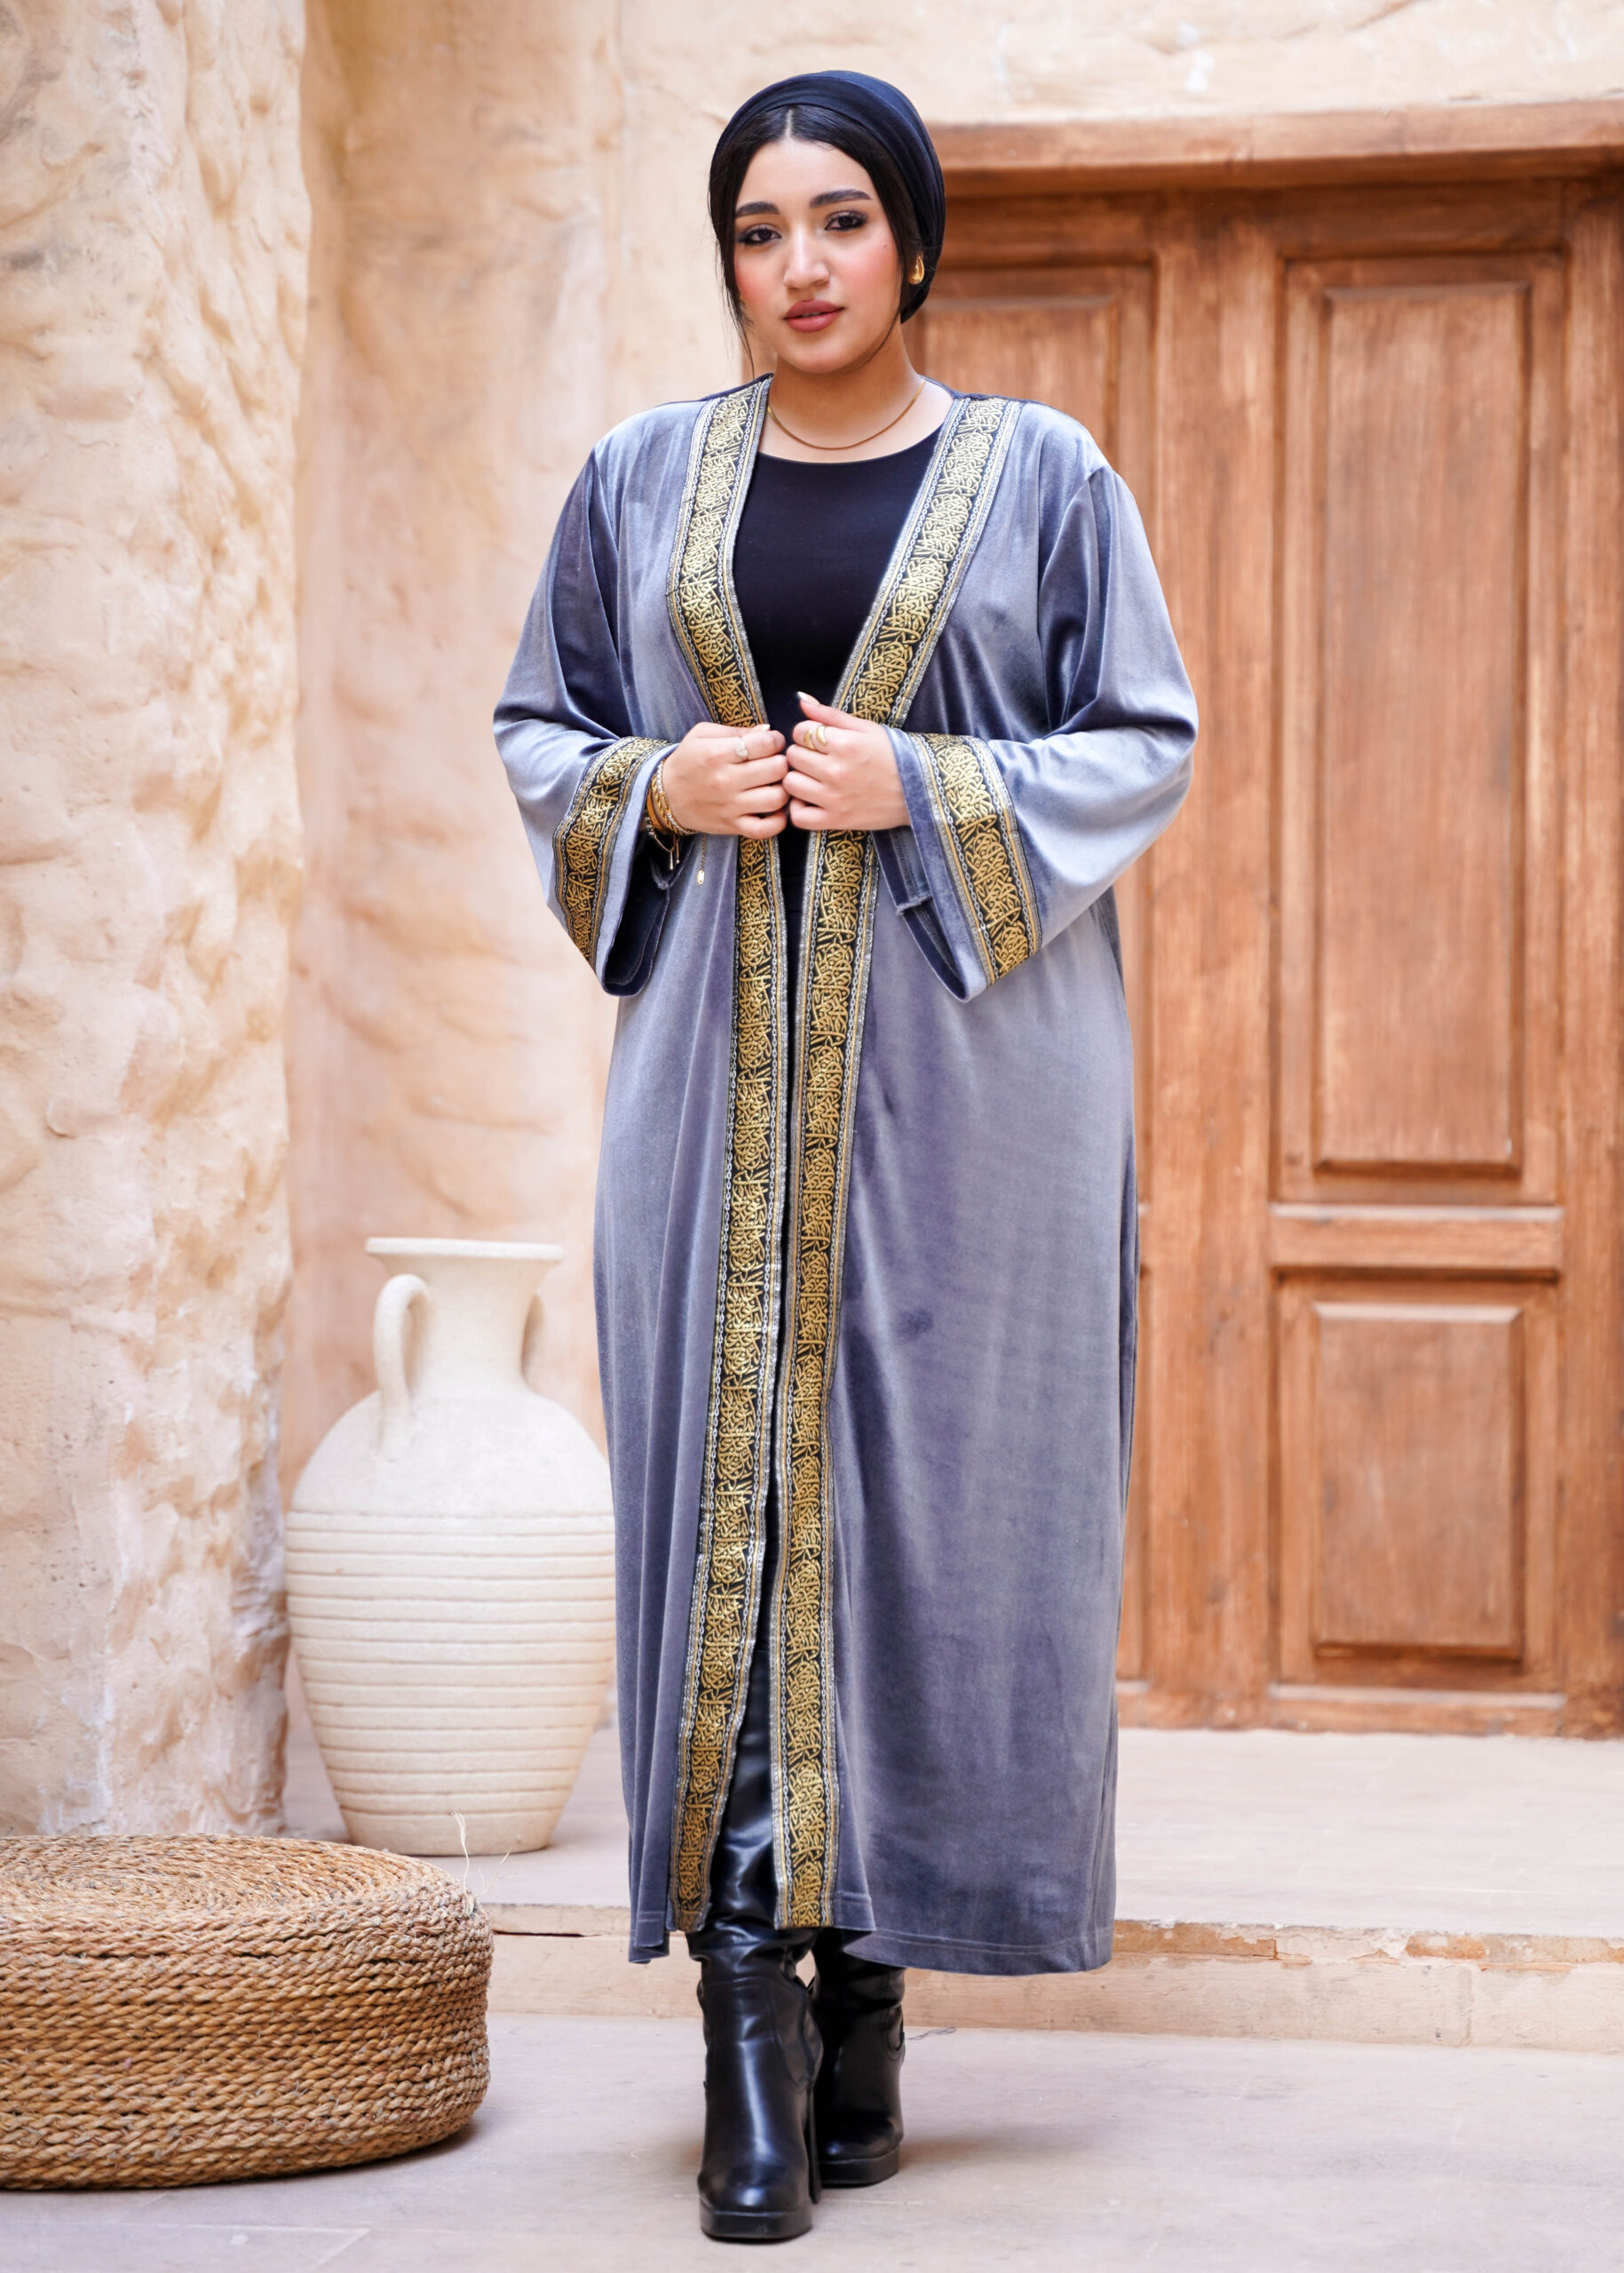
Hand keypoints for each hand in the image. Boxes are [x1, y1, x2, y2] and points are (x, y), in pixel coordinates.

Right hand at [661, 722, 787, 837]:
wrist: (665, 796)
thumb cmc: (687, 761)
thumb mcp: (702, 734)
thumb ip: (736, 730)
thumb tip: (767, 730)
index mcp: (718, 754)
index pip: (765, 743)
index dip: (776, 740)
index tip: (771, 743)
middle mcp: (725, 780)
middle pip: (777, 769)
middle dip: (782, 762)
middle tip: (775, 762)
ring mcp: (730, 806)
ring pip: (777, 798)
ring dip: (783, 789)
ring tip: (775, 784)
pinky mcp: (732, 826)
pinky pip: (765, 829)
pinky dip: (778, 821)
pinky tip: (776, 810)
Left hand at [785, 693, 907, 831]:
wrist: (920, 789)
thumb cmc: (894, 756)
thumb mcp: (866, 728)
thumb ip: (831, 714)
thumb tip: (802, 700)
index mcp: (845, 744)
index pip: (800, 732)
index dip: (807, 732)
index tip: (819, 739)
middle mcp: (837, 771)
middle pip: (793, 756)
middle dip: (802, 753)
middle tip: (818, 758)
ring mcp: (835, 798)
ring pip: (791, 783)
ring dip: (798, 779)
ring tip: (813, 778)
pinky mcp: (837, 820)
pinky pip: (799, 817)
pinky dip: (799, 809)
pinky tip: (810, 800)